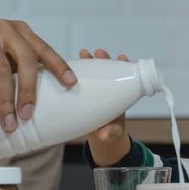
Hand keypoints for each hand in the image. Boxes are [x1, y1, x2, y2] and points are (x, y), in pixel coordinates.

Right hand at [0, 18, 76, 131]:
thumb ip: (15, 67)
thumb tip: (37, 105)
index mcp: (20, 31)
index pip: (43, 49)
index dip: (58, 66)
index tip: (71, 84)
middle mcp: (5, 28)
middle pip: (25, 59)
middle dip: (29, 90)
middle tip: (28, 116)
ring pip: (0, 70)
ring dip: (5, 101)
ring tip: (8, 125)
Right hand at [79, 48, 131, 164]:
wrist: (100, 136)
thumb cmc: (110, 131)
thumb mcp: (112, 132)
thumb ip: (110, 132)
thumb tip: (104, 134)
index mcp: (119, 94)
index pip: (123, 76)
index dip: (123, 66)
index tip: (122, 57)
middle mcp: (107, 88)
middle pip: (107, 70)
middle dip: (103, 59)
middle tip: (98, 53)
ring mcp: (94, 89)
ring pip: (92, 71)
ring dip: (88, 61)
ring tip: (83, 53)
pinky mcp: (82, 92)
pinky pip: (77, 80)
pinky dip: (72, 72)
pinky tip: (65, 66)